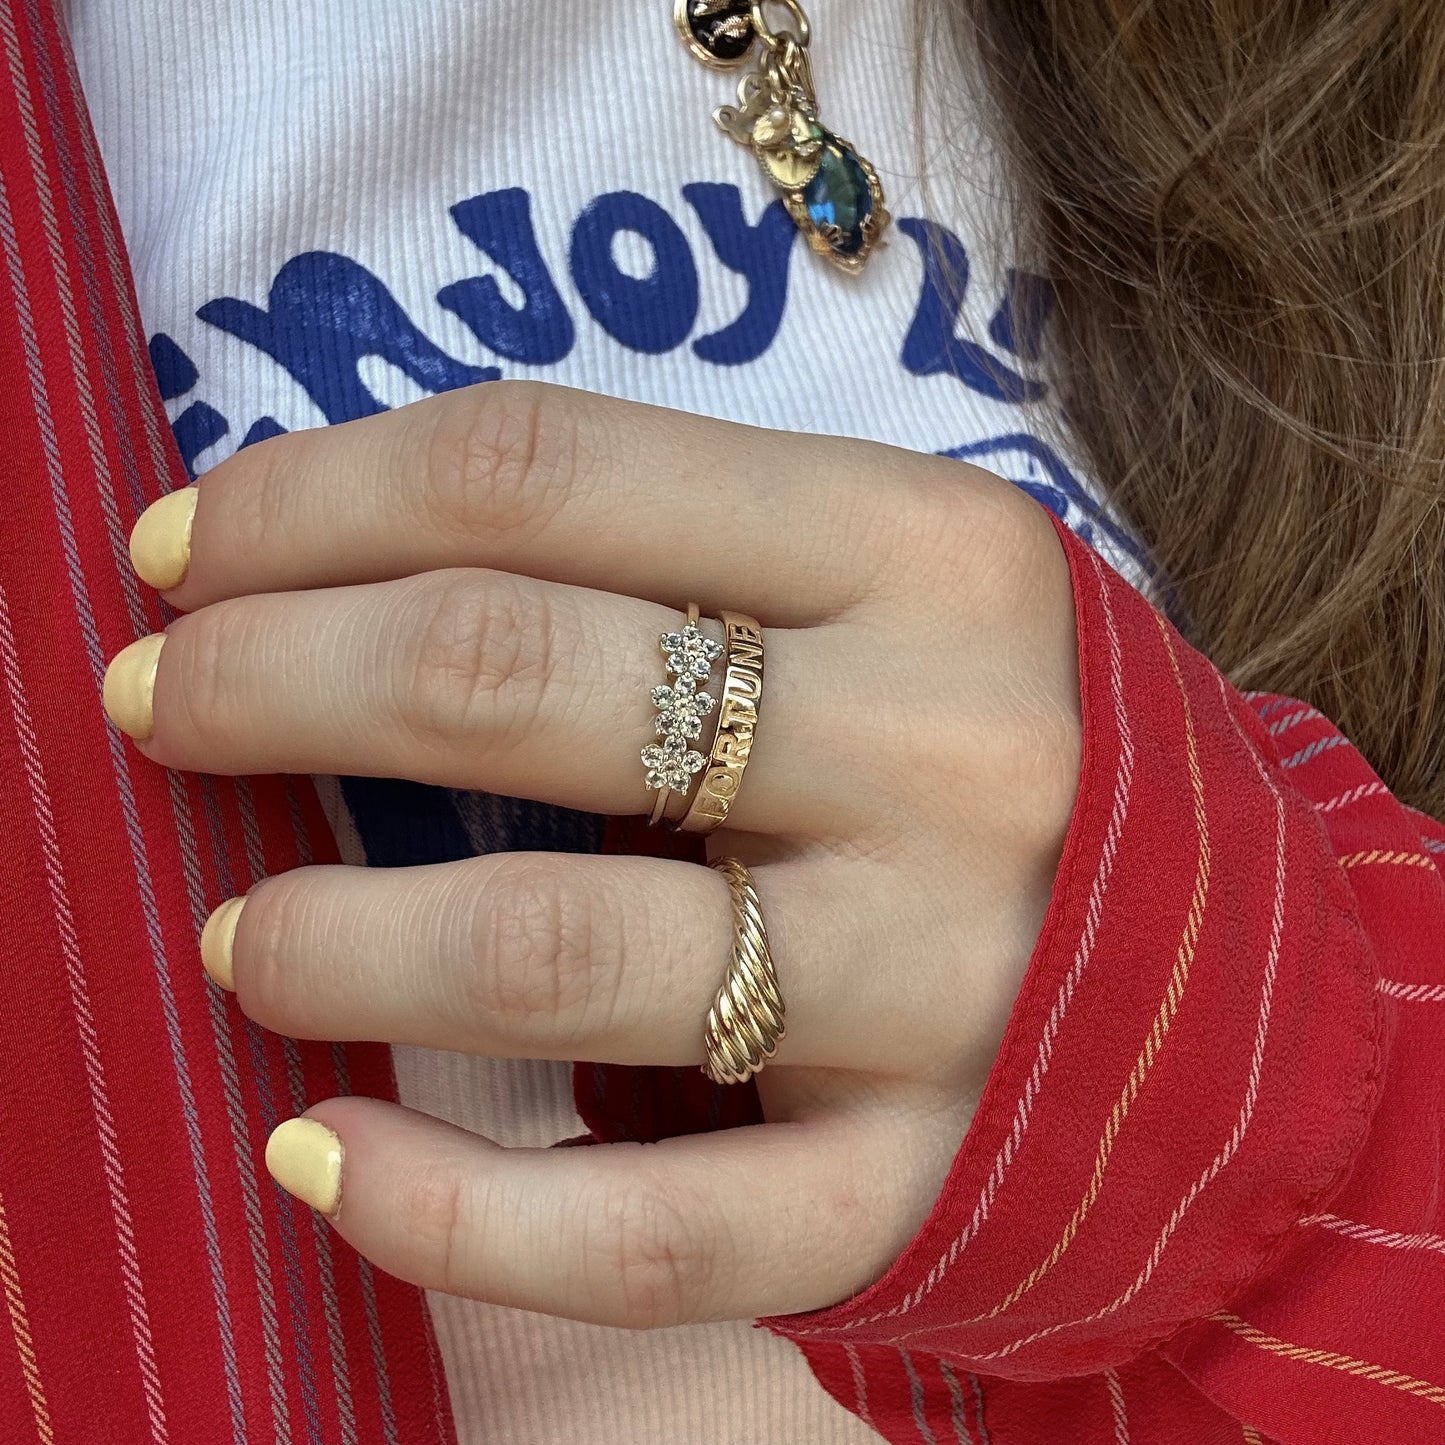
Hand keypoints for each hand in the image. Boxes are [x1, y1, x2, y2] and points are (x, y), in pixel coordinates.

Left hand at [105, 381, 1081, 1328]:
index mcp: (927, 552)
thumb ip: (669, 562)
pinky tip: (318, 1155)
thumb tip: (343, 570)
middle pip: (513, 677)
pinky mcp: (909, 1184)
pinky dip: (441, 1207)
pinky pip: (645, 1230)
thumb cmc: (1005, 742)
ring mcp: (933, 981)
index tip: (180, 547)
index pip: (546, 472)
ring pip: (552, 949)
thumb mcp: (885, 590)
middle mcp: (941, 751)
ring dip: (332, 938)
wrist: (1226, 972)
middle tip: (157, 708)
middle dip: (269, 680)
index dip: (314, 499)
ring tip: (241, 940)